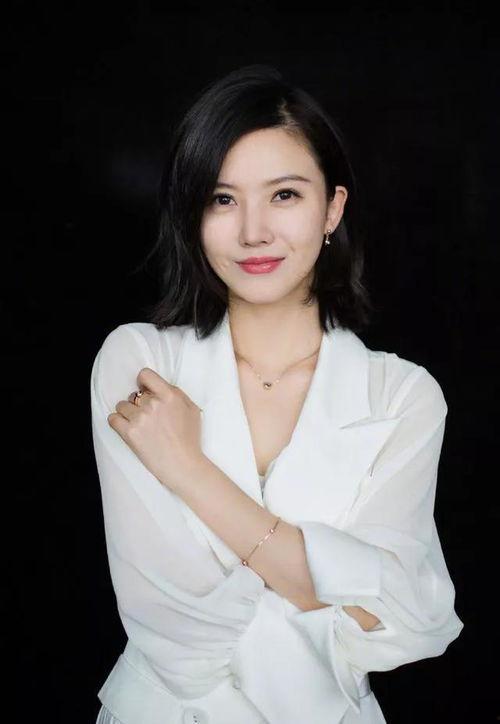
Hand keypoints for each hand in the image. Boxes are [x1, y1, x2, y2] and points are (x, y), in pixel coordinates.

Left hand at [107, 367, 204, 490]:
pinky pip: (112, 419)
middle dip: (138, 403)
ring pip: (122, 405)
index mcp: (169, 395)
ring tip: (139, 425)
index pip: (145, 374)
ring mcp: (140, 418)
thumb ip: (176, 394)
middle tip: (147, 417)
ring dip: (128, 413)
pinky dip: (117, 422)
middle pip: (134, 394)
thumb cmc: (189, 439)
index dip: (142, 381)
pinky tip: (126, 428)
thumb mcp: (192, 409)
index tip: (144, 389)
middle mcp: (153, 404)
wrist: (183, 465)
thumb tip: (159, 386)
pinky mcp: (129, 433)